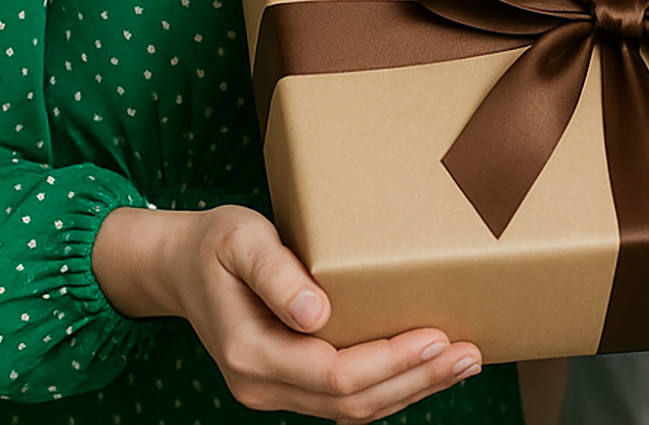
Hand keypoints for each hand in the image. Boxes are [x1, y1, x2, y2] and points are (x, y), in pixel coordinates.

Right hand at [94, 204, 481, 420]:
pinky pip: (344, 398)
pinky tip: (423, 367)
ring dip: (410, 389)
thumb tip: (316, 314)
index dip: (389, 361)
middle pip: (351, 402)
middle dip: (416, 381)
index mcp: (250, 352)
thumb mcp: (241, 240)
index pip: (334, 373)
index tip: (436, 336)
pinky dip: (388, 386)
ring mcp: (274, 389)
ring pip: (352, 409)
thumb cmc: (215, 242)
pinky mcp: (287, 382)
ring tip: (462, 363)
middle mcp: (261, 384)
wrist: (178, 265)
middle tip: (469, 355)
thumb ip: (276, 274)